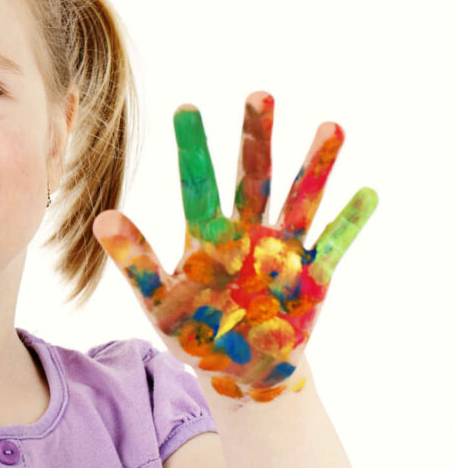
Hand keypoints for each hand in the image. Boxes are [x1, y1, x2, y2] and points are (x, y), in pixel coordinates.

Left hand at [93, 91, 376, 403]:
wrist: (240, 373)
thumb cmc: (196, 334)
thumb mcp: (159, 303)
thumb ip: (136, 263)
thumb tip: (101, 219)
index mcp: (207, 236)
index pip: (198, 183)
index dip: (192, 148)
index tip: (185, 107)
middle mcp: (247, 232)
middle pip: (254, 176)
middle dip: (257, 138)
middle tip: (259, 94)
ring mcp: (282, 250)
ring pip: (299, 199)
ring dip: (315, 166)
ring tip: (330, 127)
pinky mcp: (313, 276)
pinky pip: (335, 243)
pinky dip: (349, 222)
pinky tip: (366, 193)